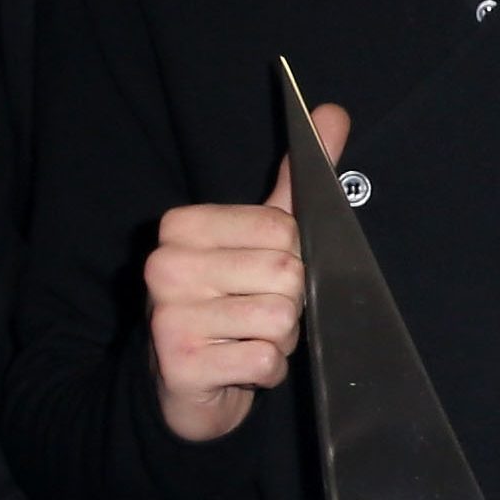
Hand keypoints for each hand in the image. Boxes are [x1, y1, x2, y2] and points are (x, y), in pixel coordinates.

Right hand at [146, 103, 348, 443]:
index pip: (282, 228)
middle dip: (289, 303)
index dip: (292, 259)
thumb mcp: (259, 236)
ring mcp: (169, 316)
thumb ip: (297, 179)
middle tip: (254, 315)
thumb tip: (333, 114)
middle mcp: (166, 265)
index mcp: (182, 225)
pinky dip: (269, 371)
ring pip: (280, 318)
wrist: (183, 385)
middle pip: (286, 273)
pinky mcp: (183, 365)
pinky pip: (267, 360)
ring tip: (246, 339)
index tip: (258, 275)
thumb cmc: (228, 303)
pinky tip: (239, 368)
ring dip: (280, 339)